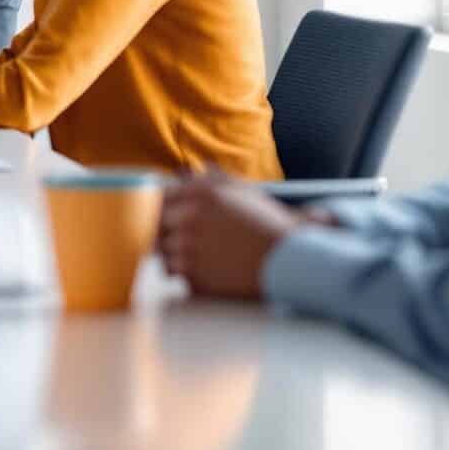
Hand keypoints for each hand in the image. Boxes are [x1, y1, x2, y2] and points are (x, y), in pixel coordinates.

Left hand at [157, 170, 309, 299]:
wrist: (292, 261)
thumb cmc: (269, 225)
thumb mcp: (243, 192)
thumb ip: (212, 179)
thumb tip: (186, 171)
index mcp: (199, 194)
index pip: (159, 198)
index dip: (166, 209)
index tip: (174, 217)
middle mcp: (189, 219)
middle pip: (156, 225)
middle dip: (168, 232)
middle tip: (187, 240)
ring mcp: (189, 249)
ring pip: (163, 252)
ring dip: (176, 254)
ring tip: (203, 256)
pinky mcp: (194, 277)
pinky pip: (176, 274)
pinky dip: (187, 274)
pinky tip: (209, 270)